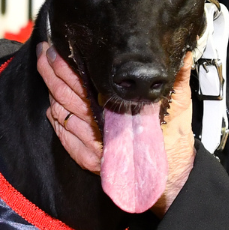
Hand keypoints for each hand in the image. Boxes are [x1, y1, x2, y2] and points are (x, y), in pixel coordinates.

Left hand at [36, 43, 195, 215]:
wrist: (172, 179)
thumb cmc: (174, 143)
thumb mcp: (180, 108)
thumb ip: (178, 79)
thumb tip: (183, 52)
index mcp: (118, 115)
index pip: (83, 85)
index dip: (66, 67)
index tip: (57, 50)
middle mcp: (100, 132)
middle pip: (66, 95)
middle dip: (51, 72)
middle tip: (45, 52)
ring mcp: (90, 148)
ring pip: (61, 113)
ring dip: (51, 91)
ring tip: (46, 70)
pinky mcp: (87, 160)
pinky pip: (63, 135)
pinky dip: (55, 118)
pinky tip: (53, 105)